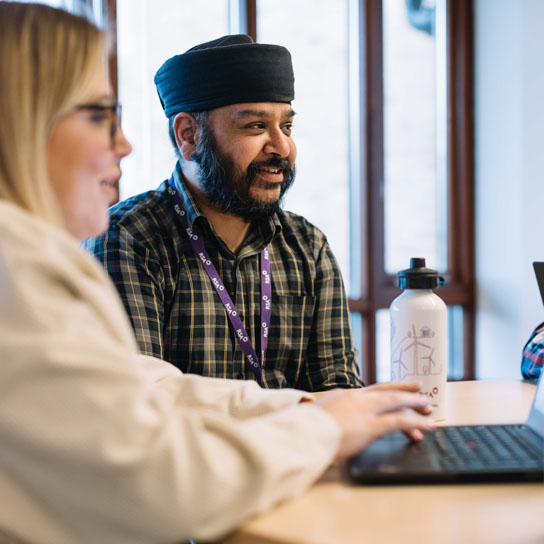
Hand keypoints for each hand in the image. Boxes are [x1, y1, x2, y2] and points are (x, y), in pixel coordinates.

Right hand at [315, 381, 434, 459]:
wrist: (302, 433)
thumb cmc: (306, 429)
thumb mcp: (320, 415)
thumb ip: (333, 415)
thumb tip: (336, 421)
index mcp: (345, 395)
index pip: (373, 390)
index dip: (389, 389)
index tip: (400, 387)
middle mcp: (357, 398)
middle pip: (387, 391)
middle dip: (406, 390)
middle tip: (421, 391)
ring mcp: (364, 410)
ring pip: (397, 402)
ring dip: (415, 404)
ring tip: (429, 409)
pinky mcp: (370, 425)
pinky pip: (399, 421)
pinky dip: (416, 423)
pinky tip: (427, 426)